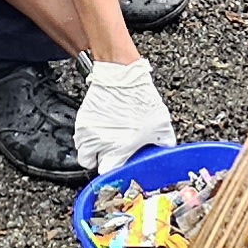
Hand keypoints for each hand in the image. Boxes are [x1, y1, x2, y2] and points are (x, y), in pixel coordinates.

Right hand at [72, 57, 174, 173]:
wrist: (122, 74)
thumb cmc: (141, 97)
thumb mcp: (161, 123)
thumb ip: (164, 141)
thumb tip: (168, 150)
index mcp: (121, 148)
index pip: (109, 173)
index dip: (114, 171)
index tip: (118, 165)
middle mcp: (101, 143)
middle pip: (91, 164)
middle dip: (100, 160)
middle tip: (111, 153)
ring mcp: (88, 132)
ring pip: (83, 152)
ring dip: (91, 150)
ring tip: (103, 142)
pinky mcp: (81, 121)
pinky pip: (79, 137)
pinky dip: (87, 136)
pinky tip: (100, 129)